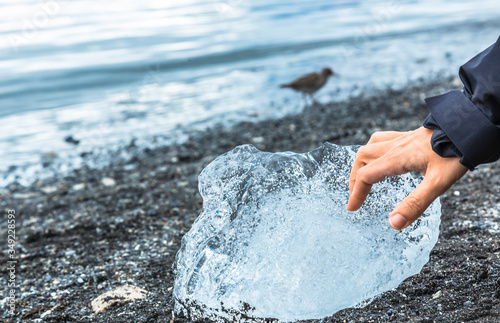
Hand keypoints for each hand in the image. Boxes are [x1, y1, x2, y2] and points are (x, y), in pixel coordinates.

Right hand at [346, 127, 467, 229]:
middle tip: (356, 194)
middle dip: (355, 178)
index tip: (352, 208)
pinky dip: (376, 149)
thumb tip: (394, 224)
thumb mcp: (438, 184)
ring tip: (364, 175)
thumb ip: (415, 204)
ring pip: (371, 146)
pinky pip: (385, 139)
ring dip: (362, 162)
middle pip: (363, 159)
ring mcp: (403, 139)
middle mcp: (395, 147)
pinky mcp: (412, 135)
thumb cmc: (456, 154)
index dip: (356, 194)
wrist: (472, 126)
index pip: (366, 176)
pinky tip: (385, 156)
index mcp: (396, 159)